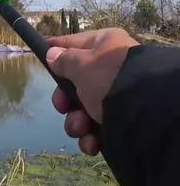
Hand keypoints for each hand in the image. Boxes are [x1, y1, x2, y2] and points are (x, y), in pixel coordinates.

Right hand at [46, 28, 139, 154]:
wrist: (146, 112)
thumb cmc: (109, 78)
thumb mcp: (80, 65)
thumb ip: (63, 60)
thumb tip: (52, 53)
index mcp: (104, 46)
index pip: (72, 44)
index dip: (55, 53)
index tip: (39, 58)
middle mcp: (111, 69)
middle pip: (74, 85)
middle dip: (66, 103)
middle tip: (64, 107)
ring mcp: (117, 95)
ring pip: (83, 110)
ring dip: (76, 123)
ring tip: (83, 127)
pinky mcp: (121, 119)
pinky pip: (96, 128)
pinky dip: (91, 137)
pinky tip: (93, 142)